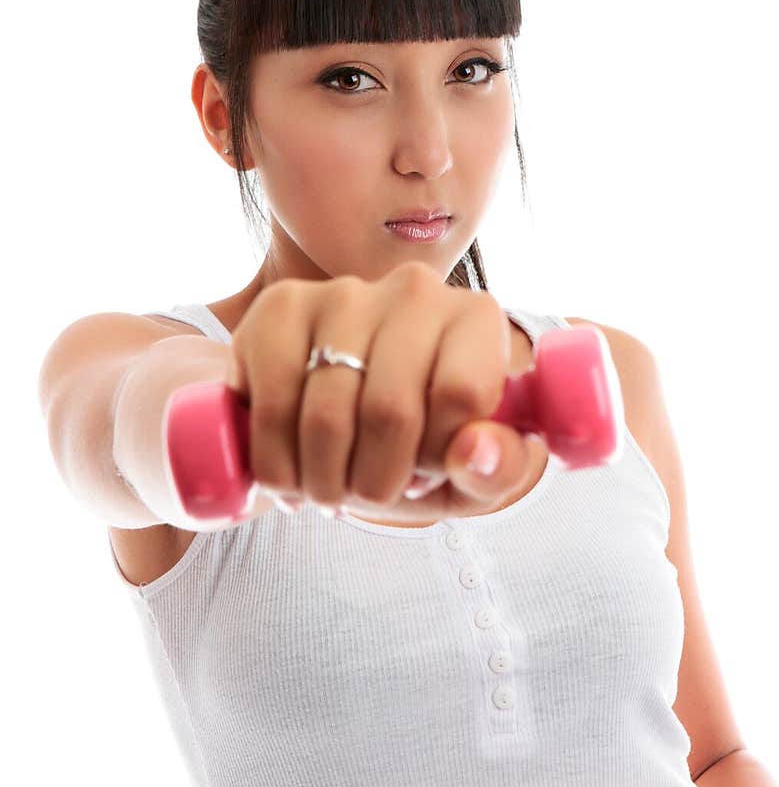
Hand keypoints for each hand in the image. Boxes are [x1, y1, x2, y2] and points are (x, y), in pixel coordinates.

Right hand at [224, 262, 547, 522]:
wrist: (356, 415)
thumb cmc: (427, 442)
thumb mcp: (475, 471)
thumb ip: (499, 468)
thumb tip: (474, 453)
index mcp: (477, 319)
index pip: (462, 395)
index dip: (437, 458)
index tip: (425, 473)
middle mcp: (414, 290)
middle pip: (389, 411)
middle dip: (375, 482)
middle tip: (369, 496)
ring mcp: (342, 293)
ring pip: (326, 416)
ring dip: (322, 482)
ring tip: (329, 490)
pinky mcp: (280, 307)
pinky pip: (271, 407)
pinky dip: (276, 465)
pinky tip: (290, 475)